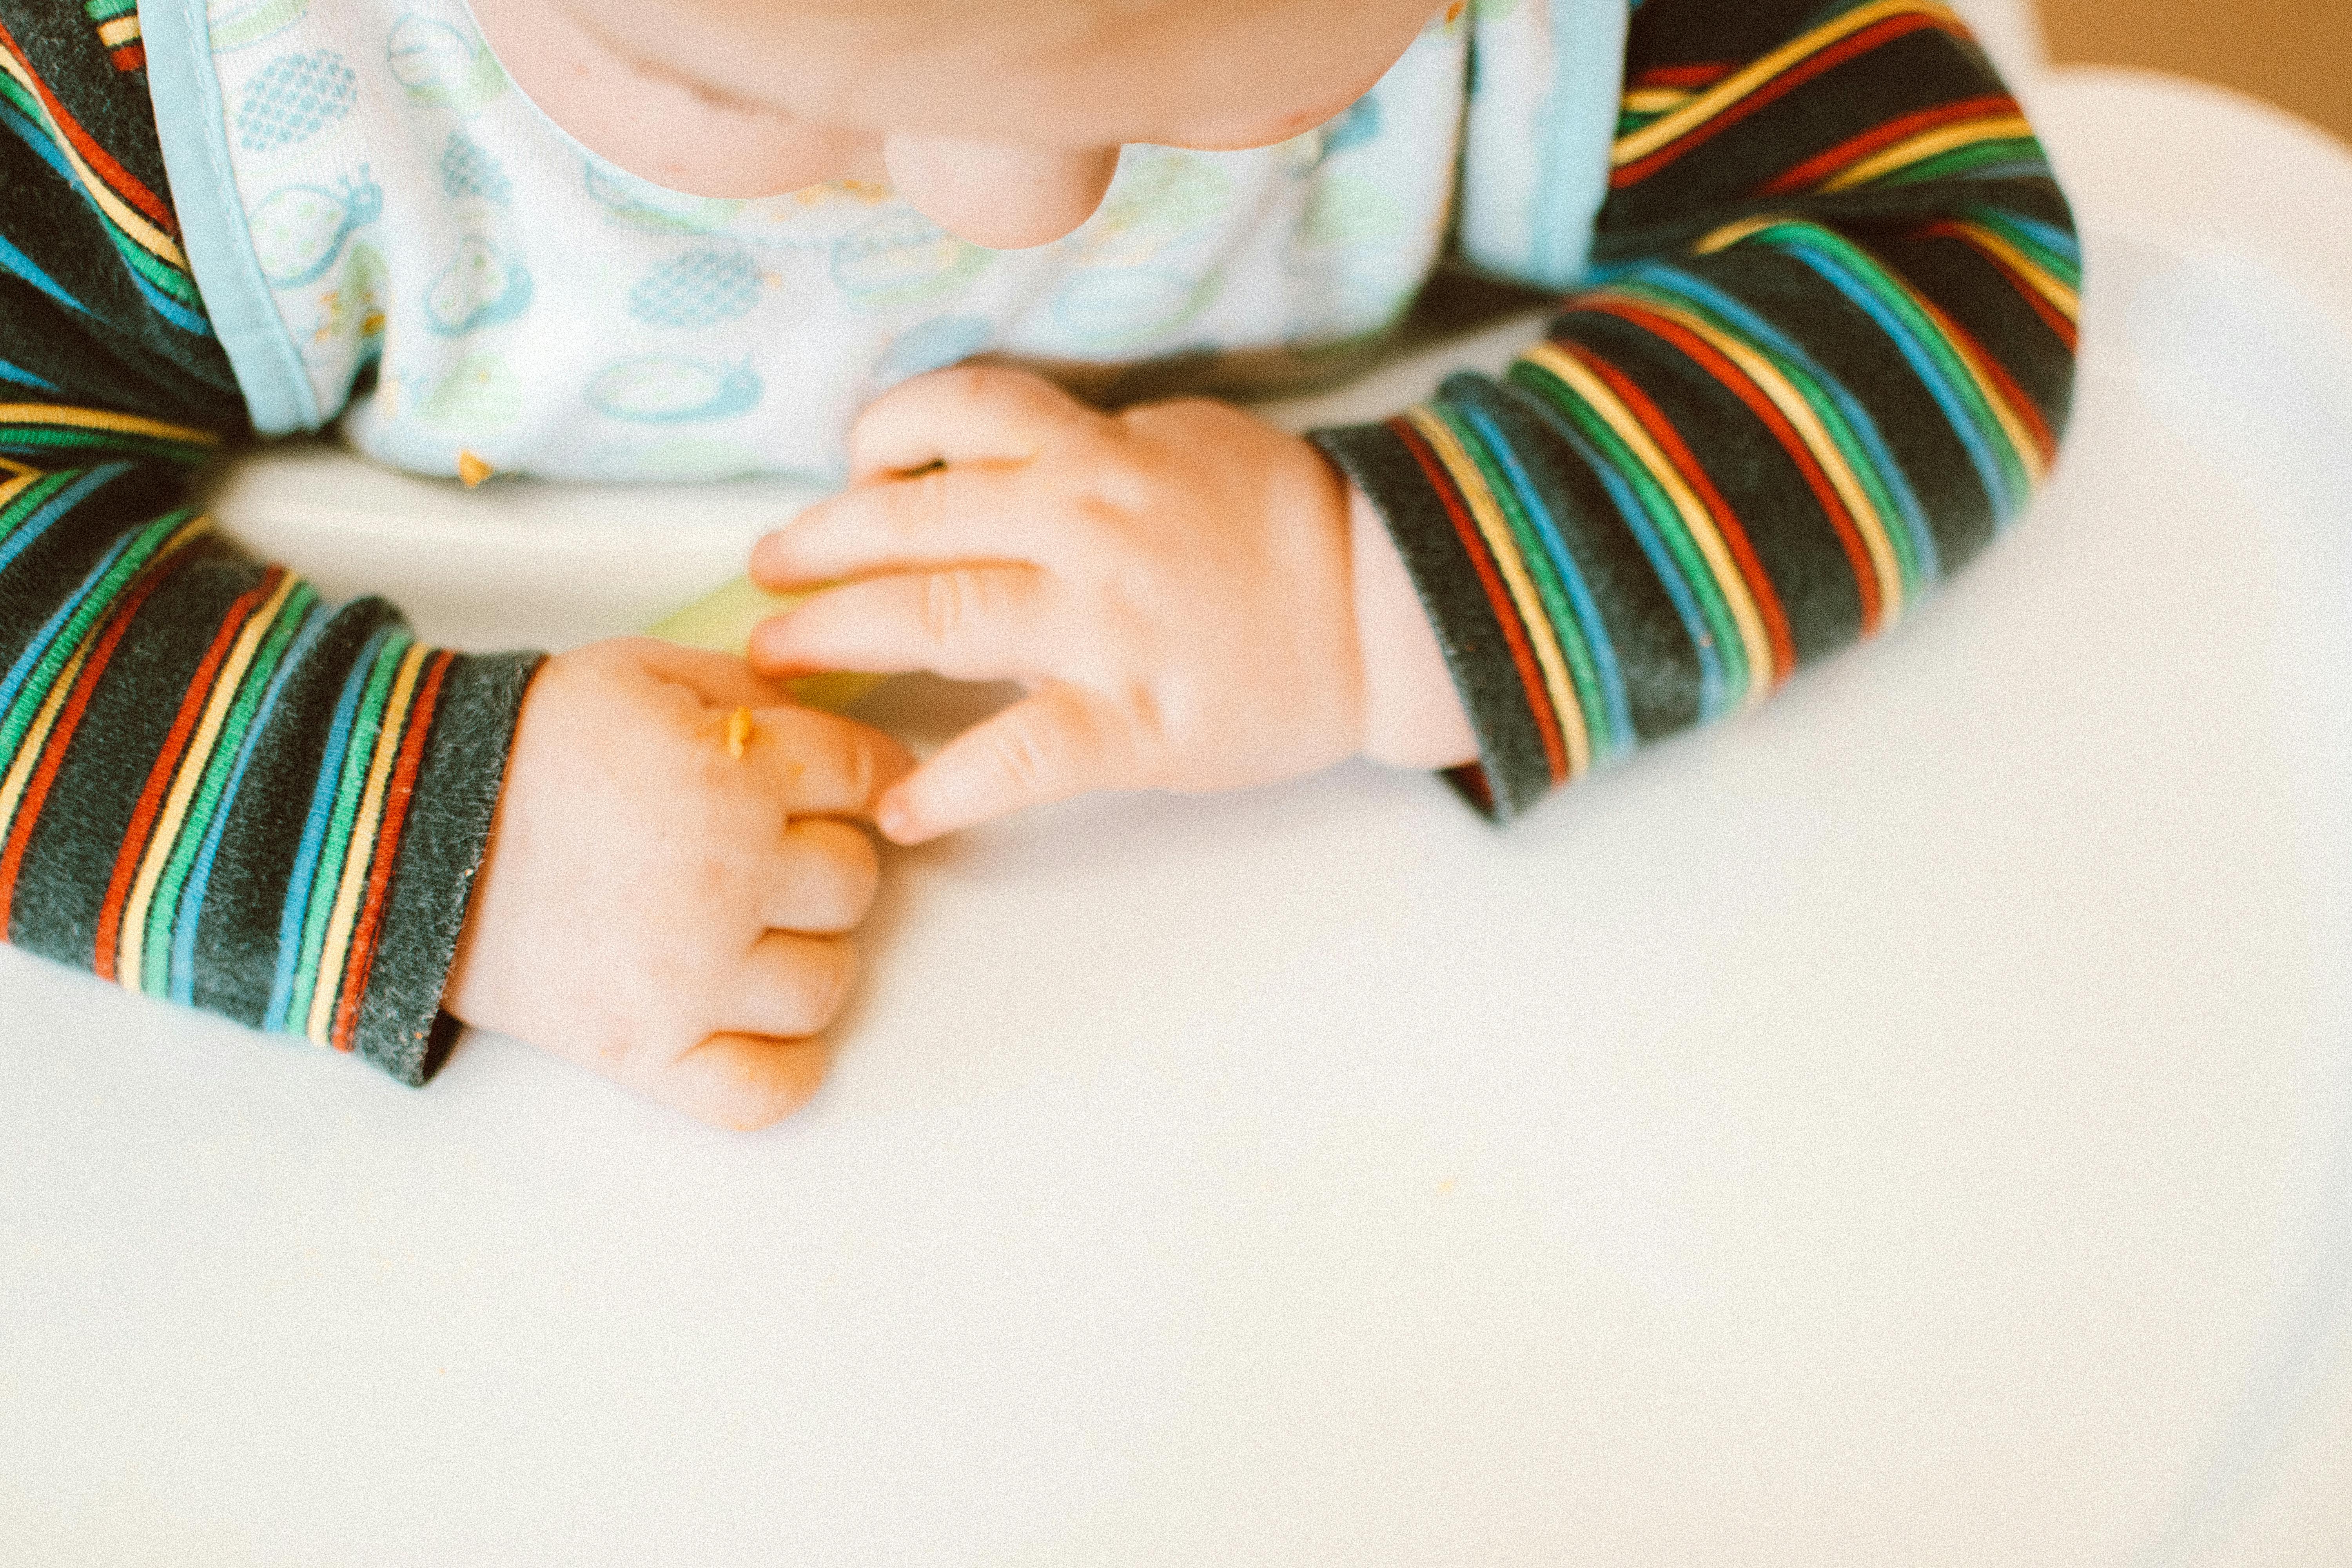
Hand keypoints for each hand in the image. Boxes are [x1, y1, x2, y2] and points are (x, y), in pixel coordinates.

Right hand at [444, 639, 912, 1128]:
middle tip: (770, 851)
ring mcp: (691, 977)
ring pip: (827, 982)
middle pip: (854, 882)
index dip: (865, 775)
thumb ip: (748, 691)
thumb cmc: (524, 743)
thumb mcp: (643, 674)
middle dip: (823, 858)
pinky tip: (761, 1026)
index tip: (855, 785)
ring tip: (751, 929)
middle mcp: (728, 880)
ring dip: (805, 953)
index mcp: (735, 777)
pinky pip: (766, 1090)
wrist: (402, 823)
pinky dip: (783, 1068)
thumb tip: (825, 725)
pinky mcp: (645, 1051)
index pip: (865, 777)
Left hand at [747, 365, 1391, 842]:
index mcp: (1096, 452)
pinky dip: (950, 788)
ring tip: (776, 662)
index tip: (849, 470)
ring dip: (839, 638)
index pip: (957, 413)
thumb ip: (1084, 443)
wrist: (1385, 607)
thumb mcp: (1182, 439)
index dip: (882, 434)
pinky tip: (899, 813)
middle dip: (818, 544)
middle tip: (764, 572)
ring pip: (938, 618)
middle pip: (914, 521)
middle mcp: (1084, 525)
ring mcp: (1104, 627)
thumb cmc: (1282, 522)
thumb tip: (982, 457)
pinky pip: (1020, 756)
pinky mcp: (1134, 722)